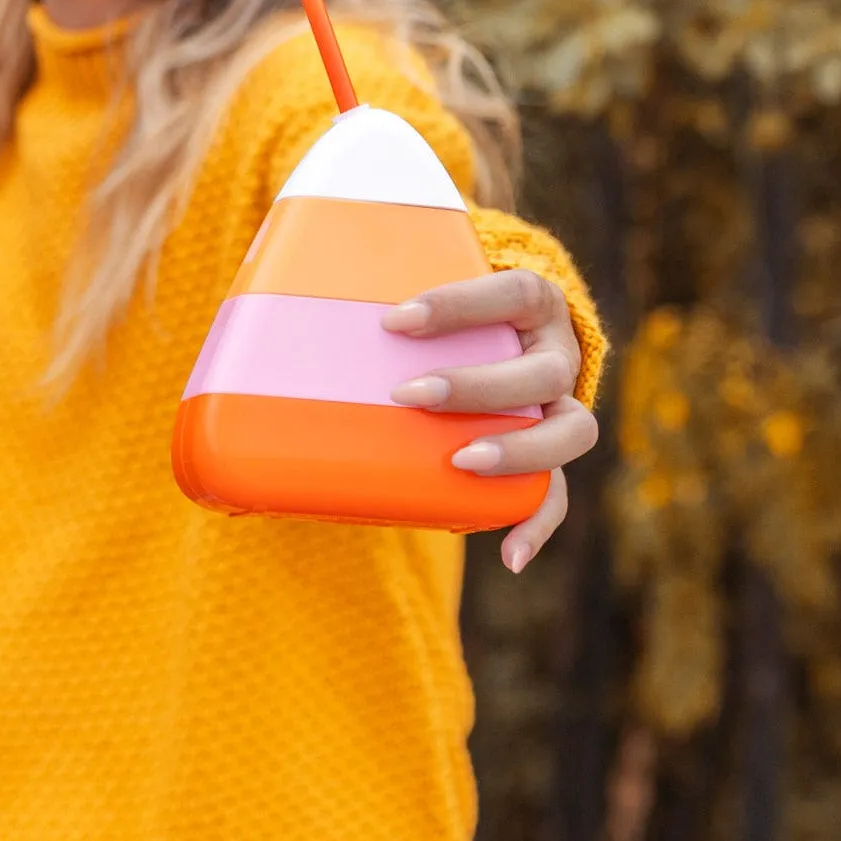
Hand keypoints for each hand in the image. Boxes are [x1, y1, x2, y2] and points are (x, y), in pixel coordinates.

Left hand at [382, 269, 597, 572]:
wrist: (503, 337)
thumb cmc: (448, 314)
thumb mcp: (425, 287)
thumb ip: (375, 285)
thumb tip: (271, 287)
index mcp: (534, 303)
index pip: (513, 292)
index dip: (459, 305)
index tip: (394, 319)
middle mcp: (558, 354)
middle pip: (542, 372)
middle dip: (475, 386)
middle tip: (408, 394)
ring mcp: (560, 407)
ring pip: (570, 431)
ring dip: (517, 450)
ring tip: (461, 462)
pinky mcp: (549, 454)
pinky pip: (556, 493)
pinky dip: (536, 522)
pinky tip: (509, 555)